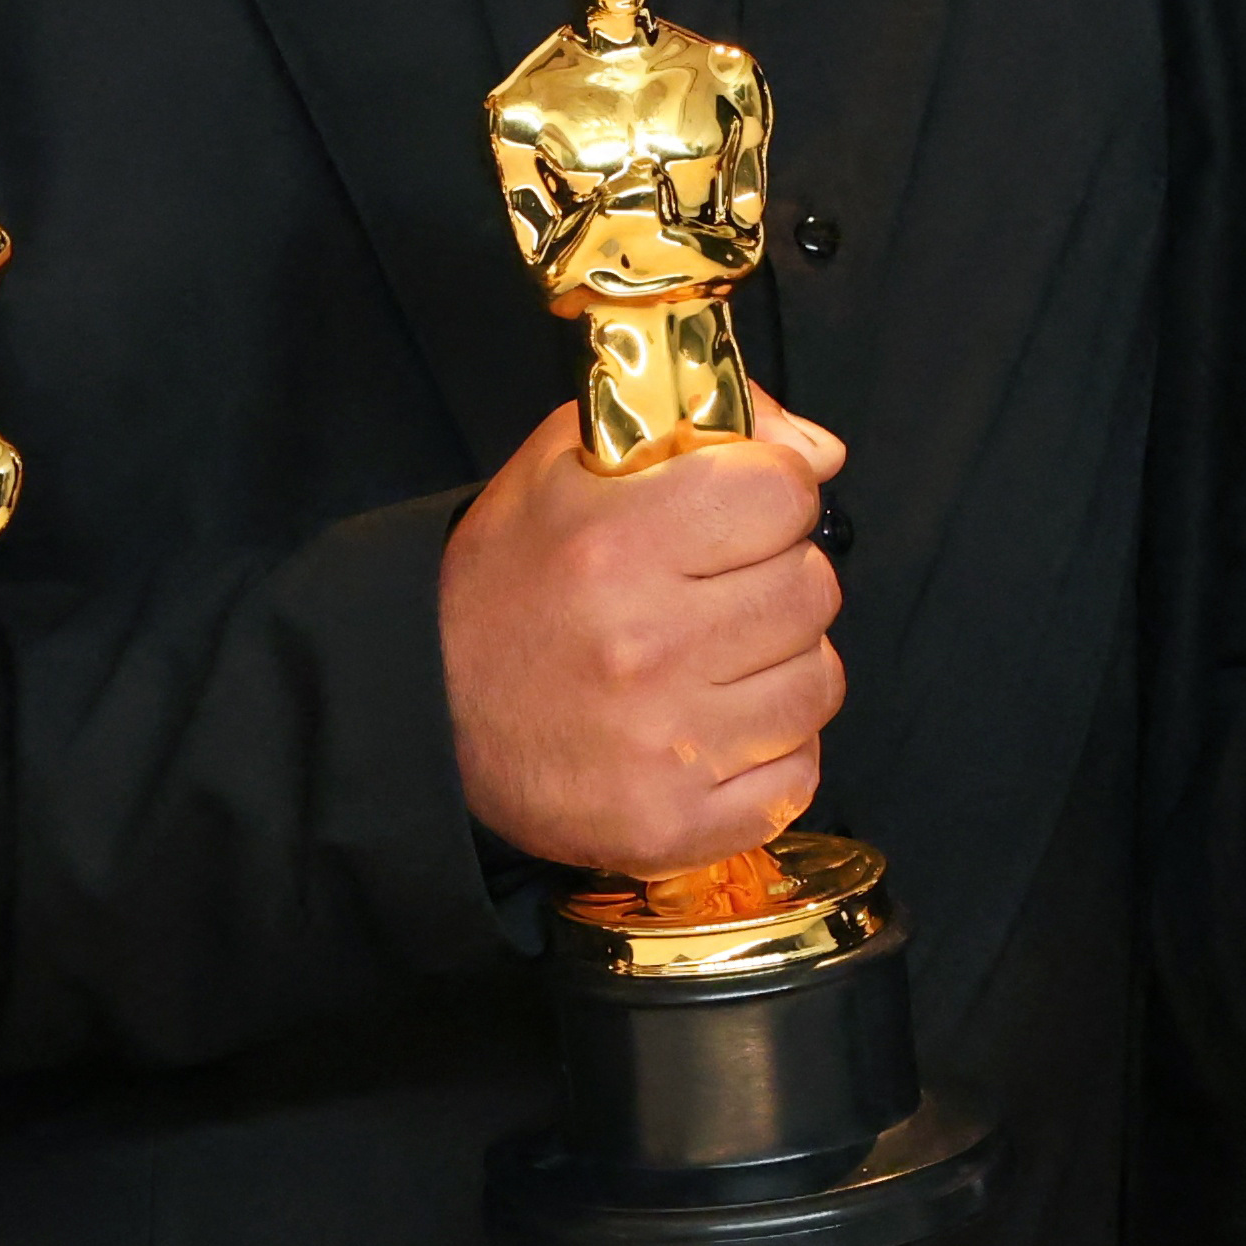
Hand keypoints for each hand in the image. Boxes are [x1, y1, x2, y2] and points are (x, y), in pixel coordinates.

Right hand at [445, 399, 845, 881]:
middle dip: (775, 578)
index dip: (767, 495)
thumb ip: (693, 422)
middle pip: (812, 588)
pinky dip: (769, 752)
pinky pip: (796, 772)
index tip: (732, 516)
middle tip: (716, 593)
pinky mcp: (674, 823)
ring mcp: (665, 745)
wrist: (424, 710)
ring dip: (780, 666)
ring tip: (713, 663)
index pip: (785, 493)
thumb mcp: (566, 463)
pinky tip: (713, 730)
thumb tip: (820, 452)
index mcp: (617, 542)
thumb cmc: (506, 581)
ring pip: (817, 681)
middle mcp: (645, 644)